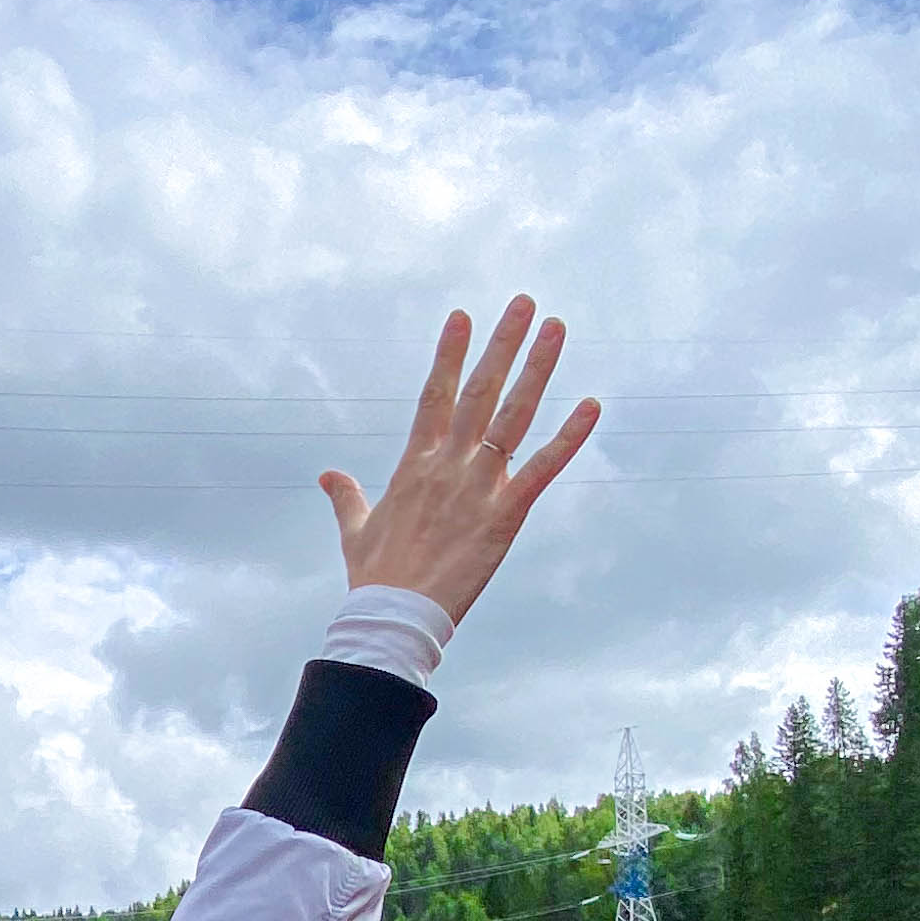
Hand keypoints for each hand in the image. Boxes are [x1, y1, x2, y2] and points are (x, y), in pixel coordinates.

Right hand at [320, 299, 598, 625]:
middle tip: (524, 303)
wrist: (393, 617)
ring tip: (555, 329)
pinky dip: (568, 438)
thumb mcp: (356, 529)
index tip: (462, 316)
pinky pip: (541, 469)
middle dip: (502, 344)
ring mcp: (477, 487)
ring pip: (512, 416)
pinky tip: (590, 406)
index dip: (450, 354)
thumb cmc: (374, 577)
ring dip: (536, 369)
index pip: (435, 395)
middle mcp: (448, 464)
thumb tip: (329, 474)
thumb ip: (347, 496)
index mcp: (414, 463)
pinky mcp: (504, 515)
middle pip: (479, 391)